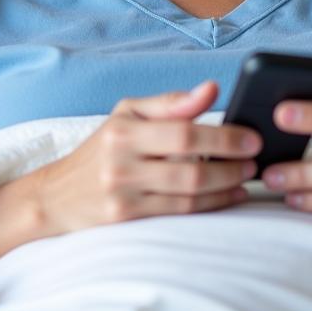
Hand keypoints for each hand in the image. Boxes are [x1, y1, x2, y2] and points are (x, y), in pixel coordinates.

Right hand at [32, 81, 260, 237]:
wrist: (56, 196)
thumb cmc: (101, 148)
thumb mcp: (127, 114)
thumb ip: (170, 103)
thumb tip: (212, 89)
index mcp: (123, 130)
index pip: (183, 132)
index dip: (223, 137)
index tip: (251, 137)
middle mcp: (121, 164)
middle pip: (190, 167)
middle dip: (231, 164)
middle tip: (255, 159)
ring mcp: (123, 196)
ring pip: (189, 194)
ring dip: (226, 187)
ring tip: (247, 176)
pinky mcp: (126, 221)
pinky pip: (180, 213)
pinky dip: (211, 205)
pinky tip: (230, 196)